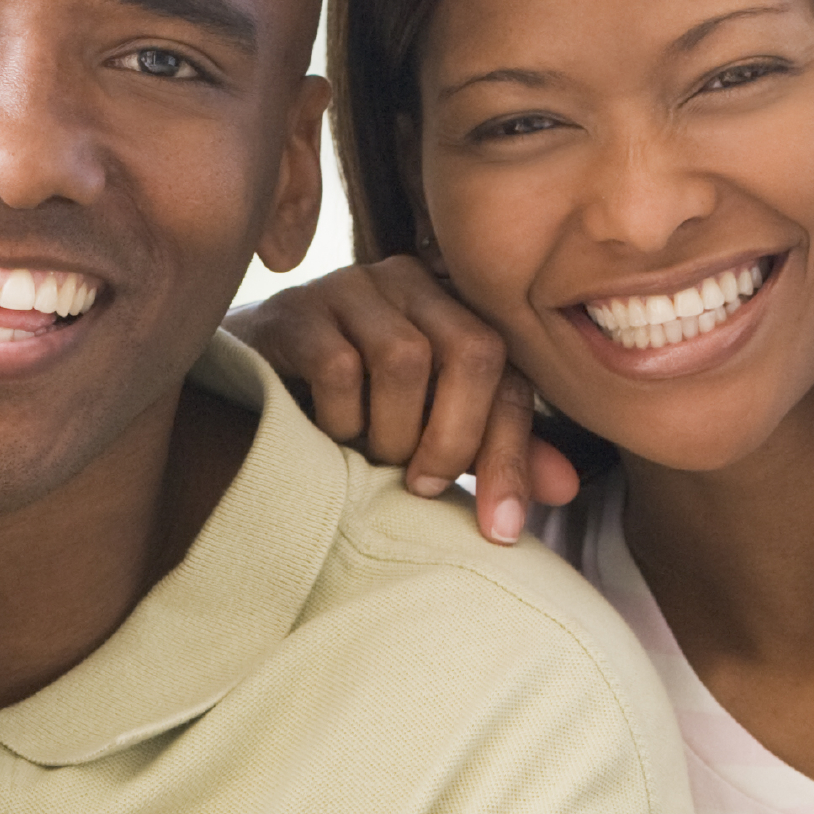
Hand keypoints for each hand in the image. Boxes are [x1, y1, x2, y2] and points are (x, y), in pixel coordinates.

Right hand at [234, 256, 582, 542]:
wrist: (248, 389)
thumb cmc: (352, 413)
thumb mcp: (428, 435)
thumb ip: (493, 451)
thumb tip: (566, 488)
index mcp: (458, 308)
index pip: (510, 373)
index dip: (512, 454)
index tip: (501, 530)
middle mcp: (412, 283)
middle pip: (473, 350)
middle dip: (456, 438)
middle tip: (423, 485)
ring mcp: (353, 287)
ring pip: (406, 359)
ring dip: (392, 432)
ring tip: (369, 457)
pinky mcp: (297, 309)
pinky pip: (338, 367)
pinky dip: (339, 419)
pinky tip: (326, 435)